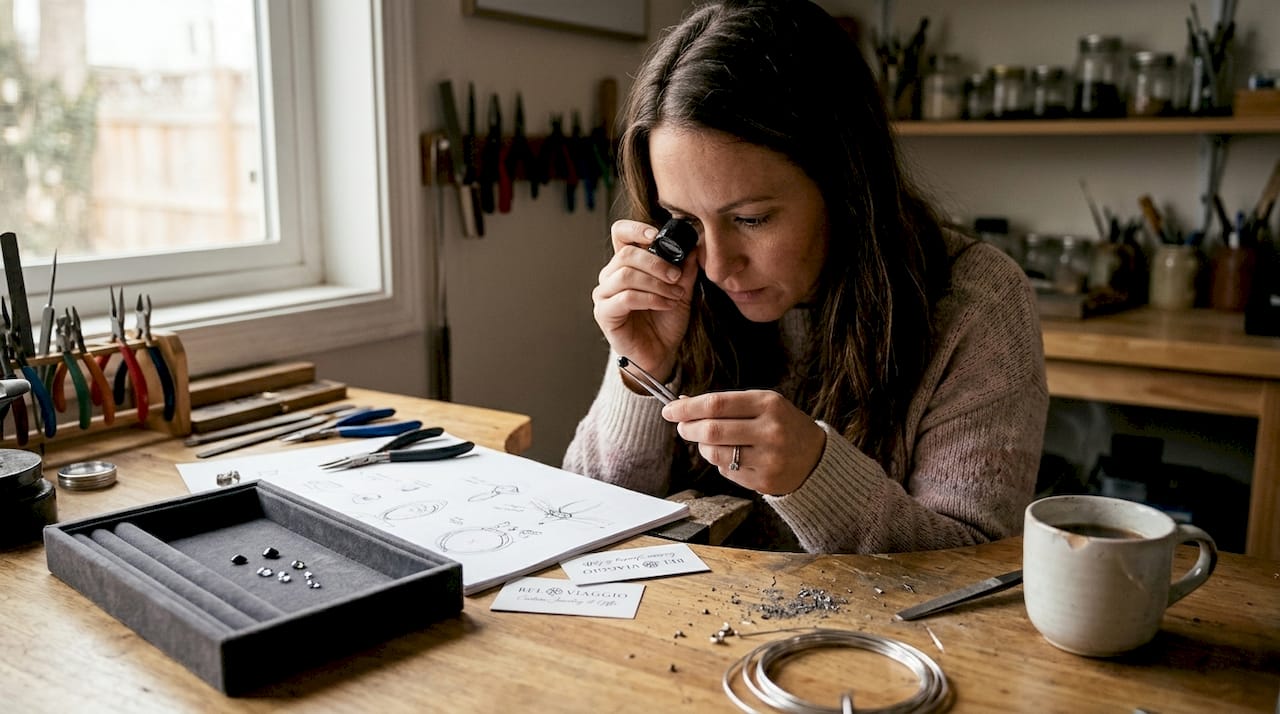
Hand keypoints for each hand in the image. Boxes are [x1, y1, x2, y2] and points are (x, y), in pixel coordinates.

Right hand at [592, 219, 699, 380]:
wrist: (661, 354)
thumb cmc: (665, 321)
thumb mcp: (681, 290)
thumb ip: (684, 269)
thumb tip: (692, 246)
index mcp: (626, 264)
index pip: (620, 234)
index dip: (636, 229)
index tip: (657, 236)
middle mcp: (610, 276)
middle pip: (626, 254)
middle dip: (656, 263)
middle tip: (676, 276)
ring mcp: (604, 295)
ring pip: (625, 275)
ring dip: (656, 283)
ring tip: (675, 294)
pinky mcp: (605, 314)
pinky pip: (626, 298)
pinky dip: (651, 298)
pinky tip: (666, 305)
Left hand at [661, 389, 825, 495]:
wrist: (815, 458)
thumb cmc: (782, 425)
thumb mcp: (761, 404)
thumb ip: (725, 404)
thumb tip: (683, 402)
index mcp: (769, 404)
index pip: (716, 404)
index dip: (687, 408)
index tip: (669, 409)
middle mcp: (770, 431)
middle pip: (711, 430)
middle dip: (688, 428)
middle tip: (682, 426)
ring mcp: (768, 459)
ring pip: (715, 454)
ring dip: (702, 447)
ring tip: (707, 441)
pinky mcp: (764, 481)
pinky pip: (726, 471)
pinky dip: (720, 462)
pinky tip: (731, 456)